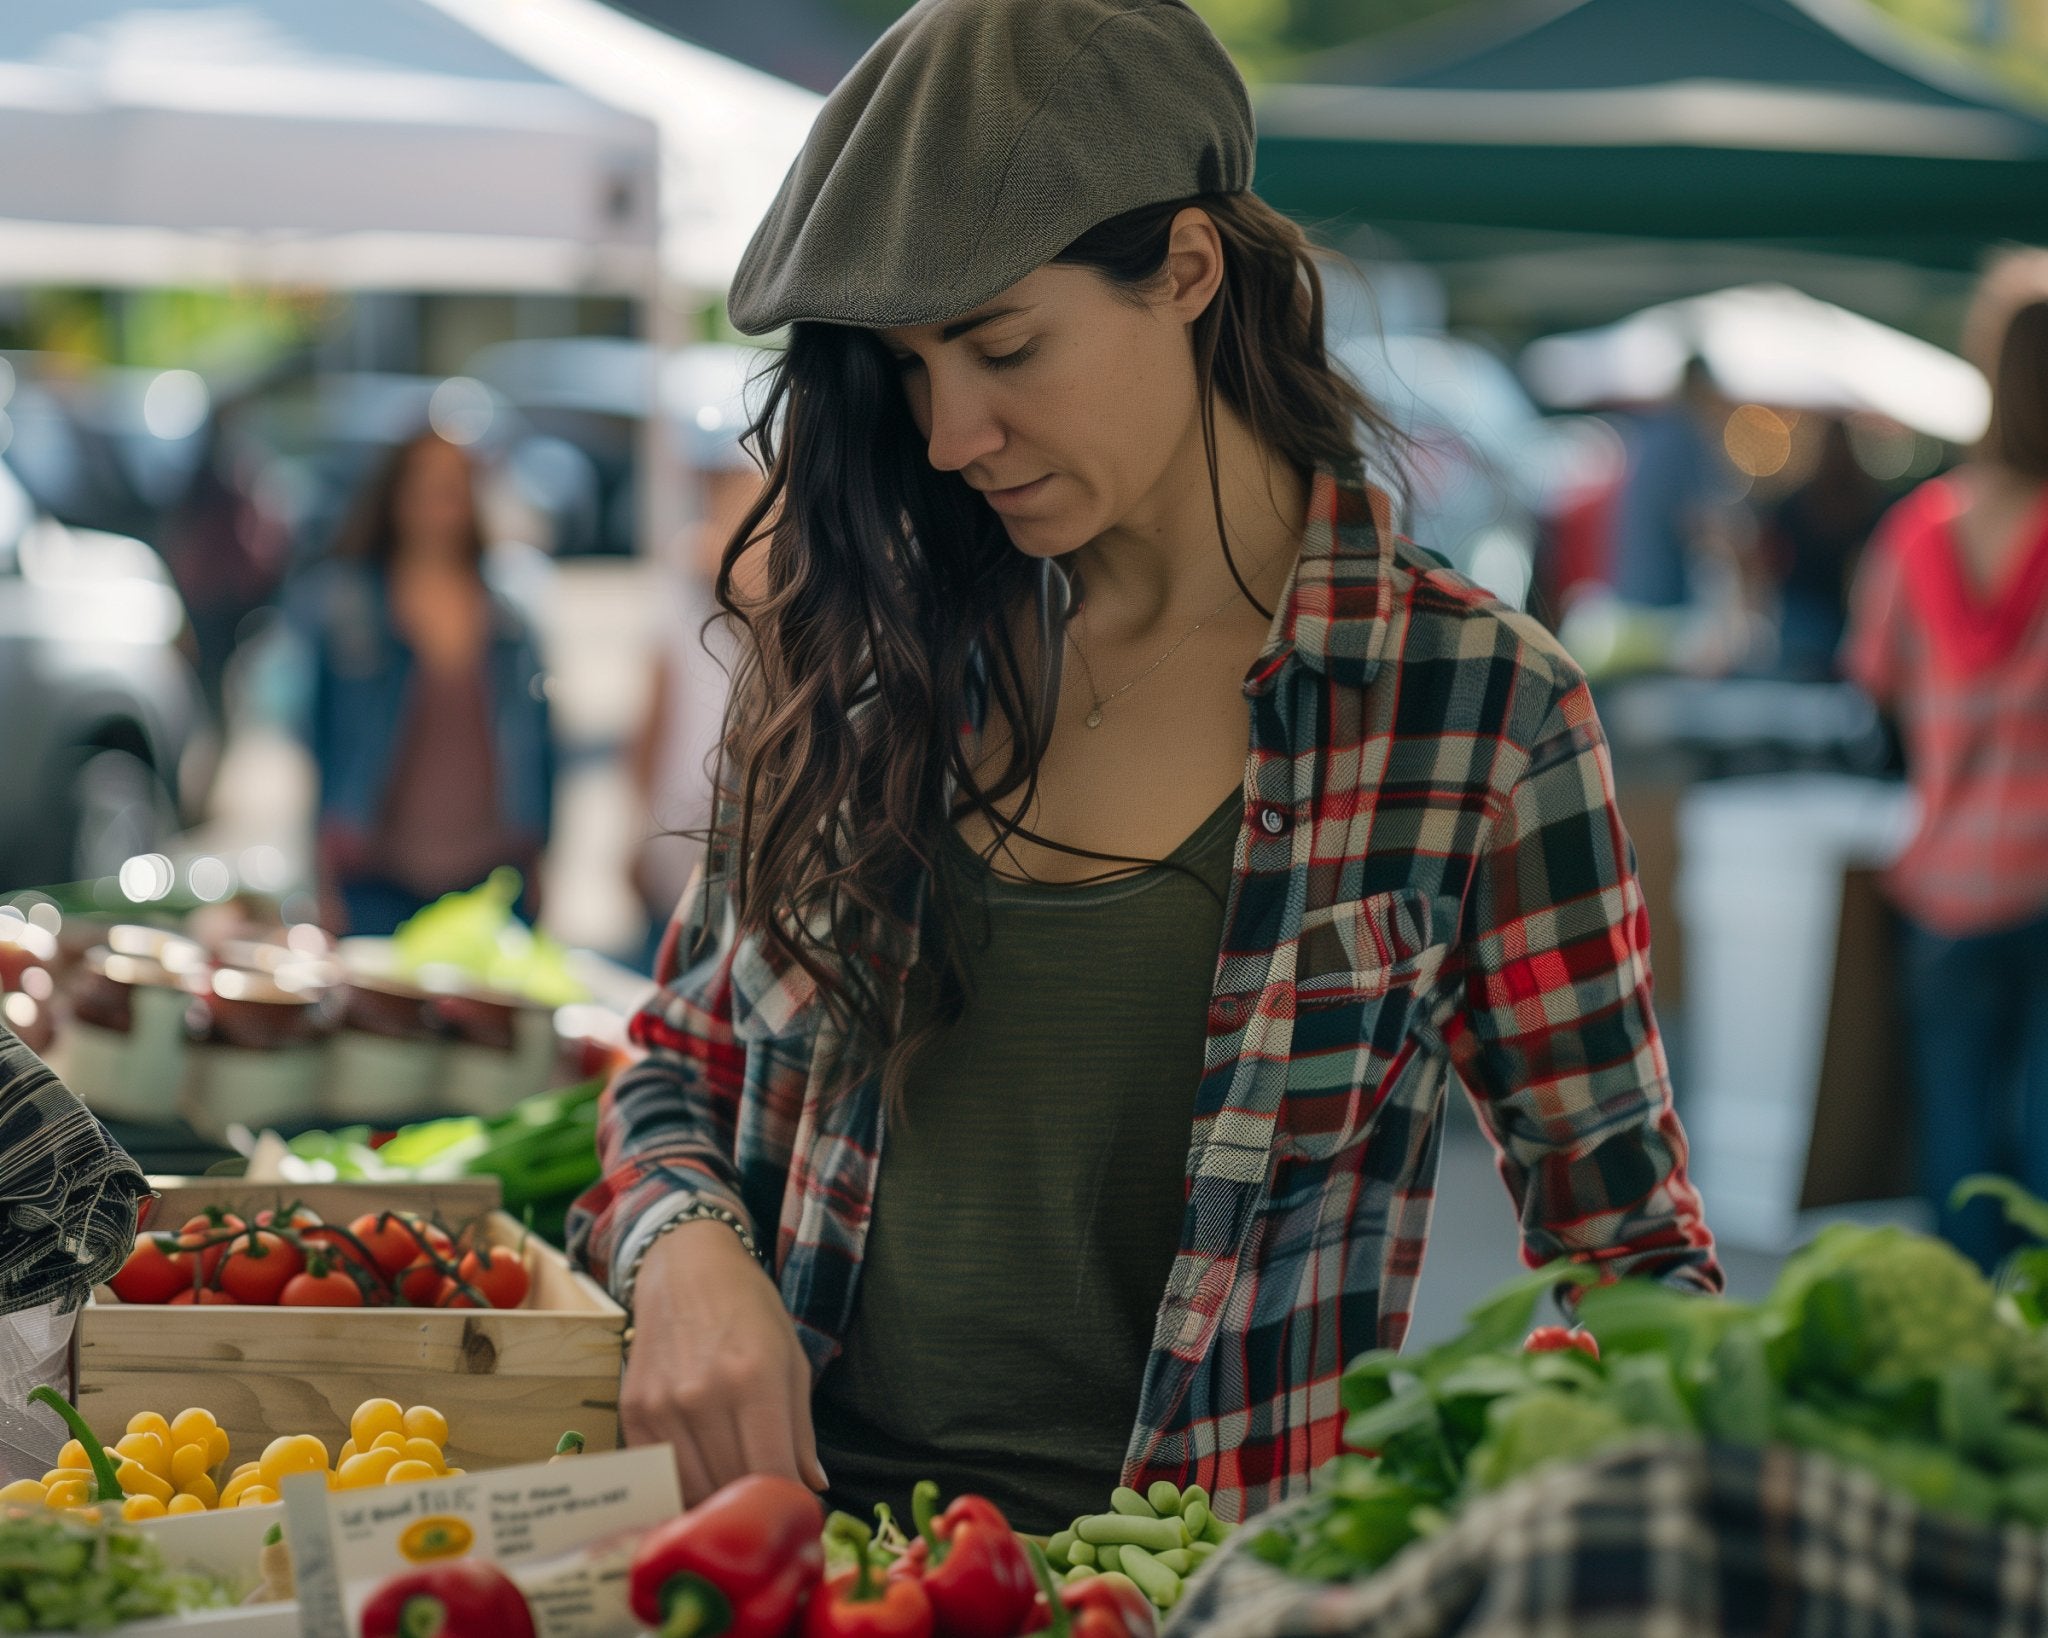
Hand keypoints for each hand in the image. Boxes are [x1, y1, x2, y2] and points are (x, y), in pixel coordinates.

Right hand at [620, 1217, 827, 1504]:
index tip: (795, 1510)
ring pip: (692, 1490)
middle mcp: (703, 1396)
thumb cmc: (750, 1311)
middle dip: (754, 1506)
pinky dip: (683, 1486)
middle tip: (767, 1506)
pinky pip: (659, 1474)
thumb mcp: (792, 1360)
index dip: (786, 1503)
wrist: (686, 1269)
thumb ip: (801, 1430)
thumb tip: (812, 1488)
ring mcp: (661, 1406)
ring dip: (717, 1502)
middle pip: (730, 1489)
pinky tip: (703, 1476)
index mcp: (753, 1379)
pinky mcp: (632, 1412)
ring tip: (736, 1494)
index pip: (770, 1473)